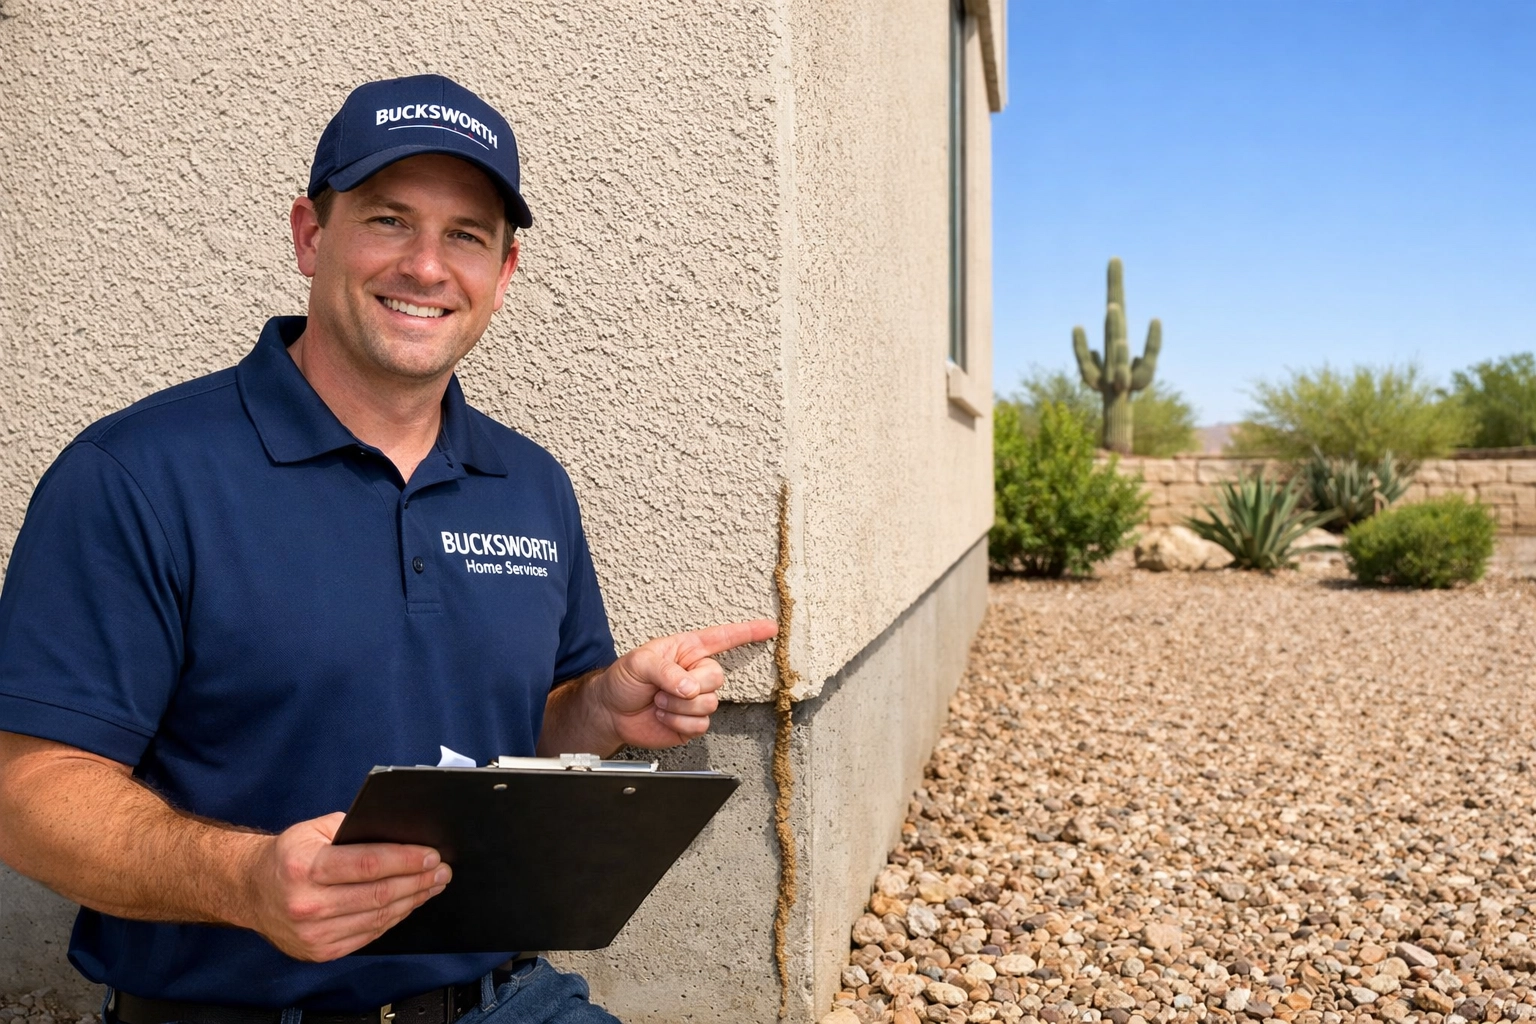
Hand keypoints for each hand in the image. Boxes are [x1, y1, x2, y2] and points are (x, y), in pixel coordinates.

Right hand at [241, 811, 448, 960]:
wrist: (251, 891)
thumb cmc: (288, 856)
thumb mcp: (313, 830)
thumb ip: (353, 830)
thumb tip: (400, 833)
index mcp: (304, 867)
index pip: (367, 864)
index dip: (405, 860)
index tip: (432, 855)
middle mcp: (307, 903)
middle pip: (378, 894)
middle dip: (417, 881)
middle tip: (442, 870)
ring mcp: (313, 933)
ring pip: (378, 917)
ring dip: (412, 901)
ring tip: (432, 886)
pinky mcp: (320, 951)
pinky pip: (369, 934)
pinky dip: (393, 918)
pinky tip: (408, 904)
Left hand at [591, 619, 777, 748]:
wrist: (611, 713)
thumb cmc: (623, 680)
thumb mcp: (639, 663)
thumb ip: (666, 671)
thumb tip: (690, 687)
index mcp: (687, 650)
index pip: (723, 637)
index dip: (748, 632)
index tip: (770, 627)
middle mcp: (695, 673)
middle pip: (716, 677)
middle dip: (691, 685)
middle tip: (664, 688)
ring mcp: (695, 699)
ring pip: (709, 704)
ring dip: (678, 707)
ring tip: (658, 702)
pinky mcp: (691, 723)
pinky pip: (700, 725)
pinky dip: (677, 723)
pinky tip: (663, 716)